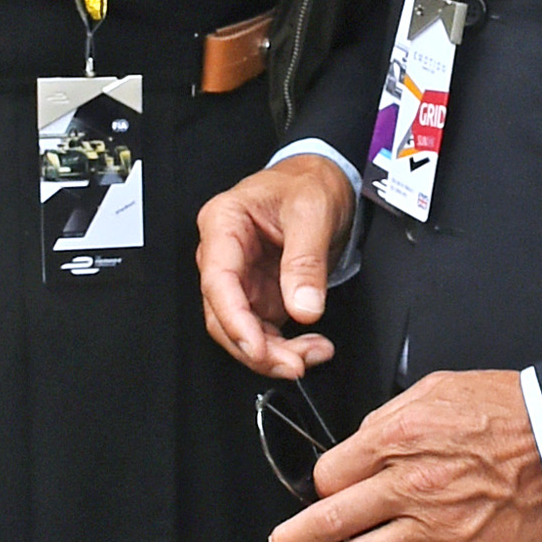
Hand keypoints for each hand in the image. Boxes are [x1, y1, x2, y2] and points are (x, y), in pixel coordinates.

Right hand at [199, 154, 351, 378]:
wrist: (323, 178)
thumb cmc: (307, 183)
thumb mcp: (312, 213)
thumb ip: (305, 261)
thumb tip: (303, 307)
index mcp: (224, 224)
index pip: (218, 282)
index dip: (235, 321)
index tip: (259, 348)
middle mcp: (224, 254)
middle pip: (224, 316)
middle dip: (258, 348)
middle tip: (295, 363)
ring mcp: (241, 278)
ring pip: (241, 330)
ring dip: (273, 353)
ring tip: (312, 354)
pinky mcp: (259, 293)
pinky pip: (263, 330)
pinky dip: (284, 346)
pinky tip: (309, 347)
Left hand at [269, 370, 541, 541]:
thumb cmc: (507, 410)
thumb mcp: (438, 387)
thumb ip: (390, 415)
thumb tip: (359, 442)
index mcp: (399, 436)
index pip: (331, 472)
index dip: (320, 484)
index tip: (321, 491)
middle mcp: (410, 483)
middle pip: (330, 519)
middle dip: (295, 538)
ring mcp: (434, 526)